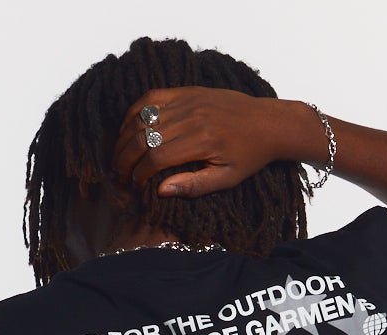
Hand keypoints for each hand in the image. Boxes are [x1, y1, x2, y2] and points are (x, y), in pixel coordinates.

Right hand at [111, 86, 287, 198]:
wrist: (268, 122)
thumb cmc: (249, 155)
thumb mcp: (226, 179)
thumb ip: (194, 186)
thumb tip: (160, 191)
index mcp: (202, 141)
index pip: (157, 157)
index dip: (140, 174)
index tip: (136, 186)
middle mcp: (192, 117)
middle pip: (144, 136)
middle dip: (125, 158)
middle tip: (118, 175)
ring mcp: (188, 100)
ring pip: (143, 117)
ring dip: (124, 137)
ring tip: (118, 156)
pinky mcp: (187, 91)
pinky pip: (152, 98)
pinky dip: (134, 112)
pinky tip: (127, 128)